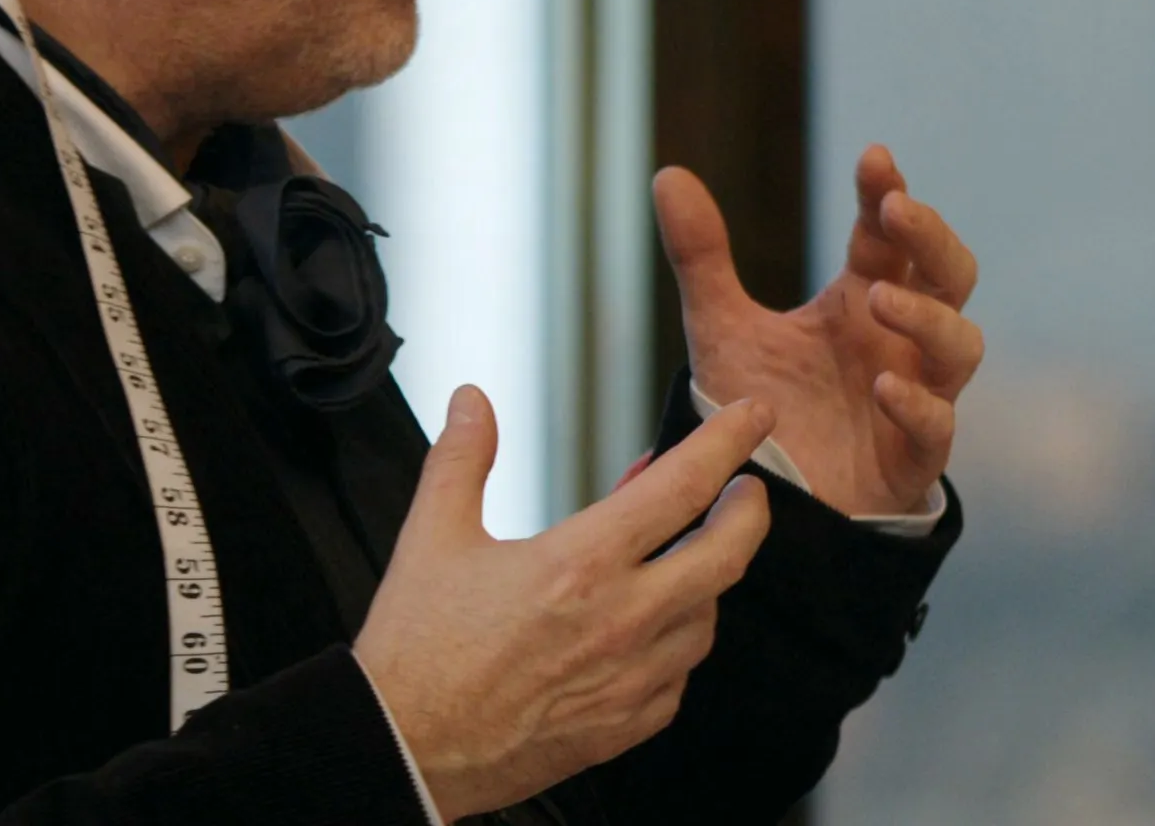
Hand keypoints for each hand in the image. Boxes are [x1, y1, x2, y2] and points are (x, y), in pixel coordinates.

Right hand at [354, 385, 777, 819]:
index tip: (753, 414)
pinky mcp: (626, 724)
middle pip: (728, 552)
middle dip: (749, 509)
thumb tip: (471, 401)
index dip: (728, 440)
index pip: (684, 485)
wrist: (400, 753)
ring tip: (683, 556)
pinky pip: (679, 674)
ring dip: (705, 578)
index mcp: (580, 563)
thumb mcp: (430, 539)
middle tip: (744, 488)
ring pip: (707, 615)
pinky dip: (677, 641)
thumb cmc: (415, 652)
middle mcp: (621, 619)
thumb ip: (462, 460)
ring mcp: (631, 677)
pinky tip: (653, 627)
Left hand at [660, 145, 981, 517]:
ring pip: (960, 346)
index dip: (887, 194)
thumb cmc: (761, 407)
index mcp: (861, 299)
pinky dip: (918, 403)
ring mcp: (915, 396)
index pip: (889, 235)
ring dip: (929, 317)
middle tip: (897, 209)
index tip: (873, 158)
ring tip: (880, 300)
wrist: (763, 499)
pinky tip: (885, 385)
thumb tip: (668, 173)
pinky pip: (937, 426)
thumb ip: (702, 257)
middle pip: (950, 275)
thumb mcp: (722, 328)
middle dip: (932, 238)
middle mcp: (898, 341)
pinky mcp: (912, 458)